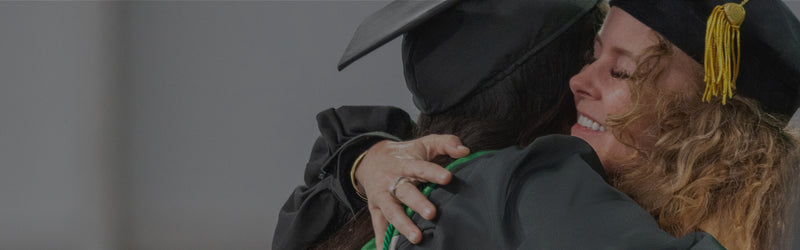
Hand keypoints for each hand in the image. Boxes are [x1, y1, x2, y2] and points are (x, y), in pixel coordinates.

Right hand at [354, 134, 469, 246]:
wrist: (370, 159)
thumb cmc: (405, 154)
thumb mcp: (424, 144)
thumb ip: (446, 143)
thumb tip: (465, 150)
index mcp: (406, 164)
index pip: (420, 167)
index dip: (434, 172)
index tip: (448, 178)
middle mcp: (392, 180)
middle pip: (405, 192)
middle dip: (417, 203)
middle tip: (432, 213)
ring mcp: (382, 196)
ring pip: (391, 211)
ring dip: (402, 224)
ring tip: (416, 238)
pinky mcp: (375, 209)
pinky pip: (378, 226)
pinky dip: (382, 240)